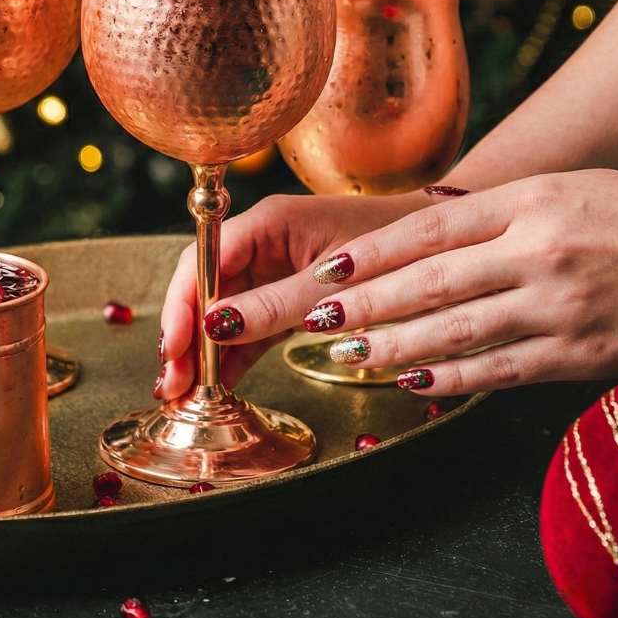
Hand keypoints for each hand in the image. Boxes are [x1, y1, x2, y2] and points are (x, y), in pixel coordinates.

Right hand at [157, 191, 425, 398]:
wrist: (446, 250)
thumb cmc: (398, 251)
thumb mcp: (332, 284)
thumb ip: (275, 304)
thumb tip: (214, 325)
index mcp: (267, 223)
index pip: (203, 261)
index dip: (181, 306)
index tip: (173, 350)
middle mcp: (262, 242)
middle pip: (204, 286)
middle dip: (184, 334)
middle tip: (171, 385)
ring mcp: (272, 269)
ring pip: (222, 310)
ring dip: (202, 351)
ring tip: (185, 395)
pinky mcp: (288, 295)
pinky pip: (250, 325)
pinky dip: (233, 355)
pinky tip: (219, 385)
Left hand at [196, 170, 617, 395]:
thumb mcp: (564, 188)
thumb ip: (493, 204)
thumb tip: (428, 203)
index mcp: (528, 203)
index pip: (430, 229)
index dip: (372, 253)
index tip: (327, 270)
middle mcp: (538, 252)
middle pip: (432, 281)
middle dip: (366, 303)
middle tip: (315, 318)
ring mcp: (559, 307)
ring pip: (458, 330)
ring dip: (394, 345)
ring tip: (348, 353)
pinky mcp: (579, 355)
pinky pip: (502, 369)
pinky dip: (453, 378)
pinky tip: (414, 382)